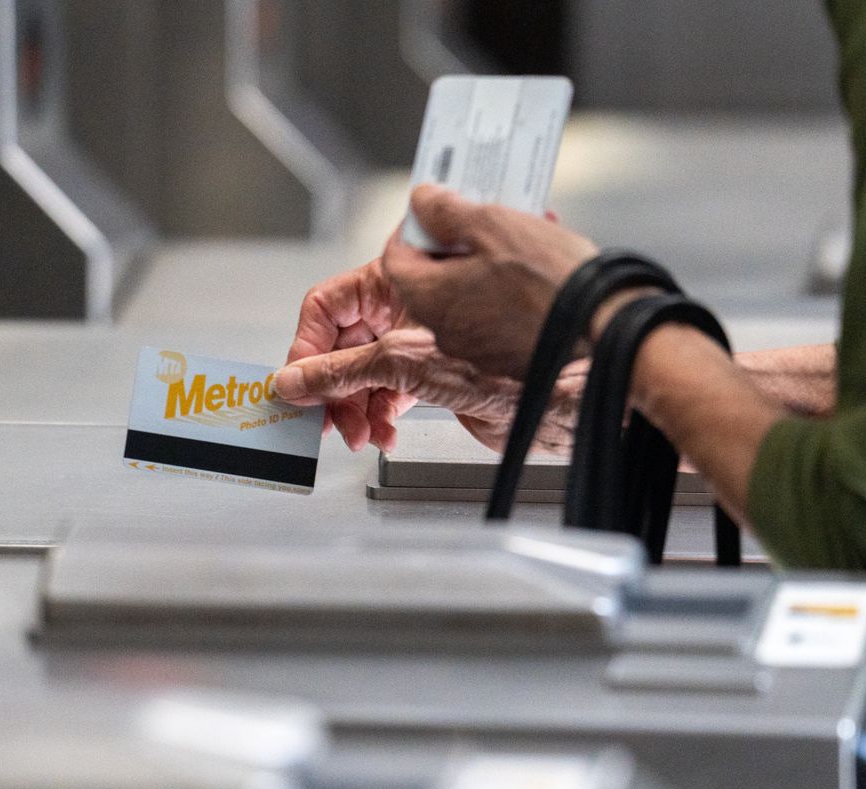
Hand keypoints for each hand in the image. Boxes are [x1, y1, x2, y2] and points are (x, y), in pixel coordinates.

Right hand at [274, 327, 585, 453]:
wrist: (572, 383)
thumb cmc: (514, 346)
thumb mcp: (404, 357)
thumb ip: (341, 370)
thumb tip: (294, 379)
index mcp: (398, 276)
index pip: (328, 307)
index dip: (308, 346)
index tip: (299, 383)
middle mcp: (409, 304)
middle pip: (343, 344)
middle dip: (331, 385)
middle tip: (329, 420)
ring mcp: (424, 339)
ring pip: (366, 373)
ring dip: (355, 407)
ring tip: (361, 434)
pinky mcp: (439, 372)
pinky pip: (392, 393)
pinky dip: (382, 416)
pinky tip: (384, 433)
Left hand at [383, 184, 598, 379]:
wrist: (605, 329)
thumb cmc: (549, 279)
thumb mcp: (493, 225)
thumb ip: (447, 212)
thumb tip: (422, 201)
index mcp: (431, 298)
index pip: (395, 259)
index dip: (411, 229)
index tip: (433, 211)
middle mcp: (446, 332)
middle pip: (432, 279)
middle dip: (455, 244)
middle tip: (483, 220)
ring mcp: (477, 351)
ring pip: (467, 298)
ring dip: (485, 266)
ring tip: (522, 239)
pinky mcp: (508, 361)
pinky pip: (495, 319)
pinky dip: (507, 293)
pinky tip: (538, 272)